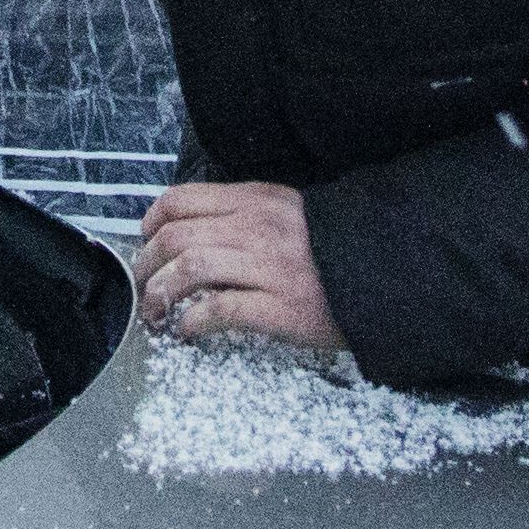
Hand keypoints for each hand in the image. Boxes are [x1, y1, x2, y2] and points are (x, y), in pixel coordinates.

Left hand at [127, 179, 335, 354]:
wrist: (385, 276)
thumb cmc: (332, 251)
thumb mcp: (290, 213)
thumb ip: (246, 213)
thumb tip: (195, 229)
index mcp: (257, 200)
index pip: (183, 199)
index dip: (152, 221)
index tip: (145, 239)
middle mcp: (258, 228)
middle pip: (177, 237)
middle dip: (147, 263)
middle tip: (143, 285)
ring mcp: (268, 267)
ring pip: (190, 268)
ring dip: (161, 293)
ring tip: (156, 312)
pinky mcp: (279, 306)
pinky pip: (220, 309)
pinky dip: (193, 321)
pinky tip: (188, 330)